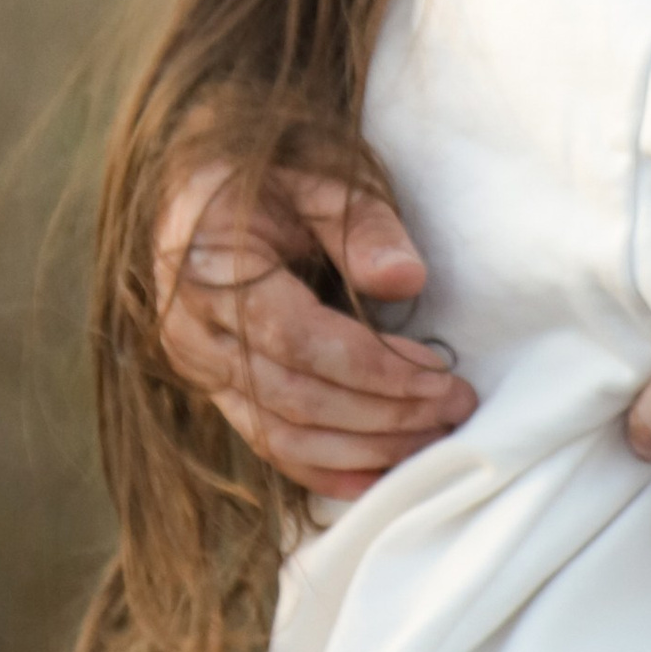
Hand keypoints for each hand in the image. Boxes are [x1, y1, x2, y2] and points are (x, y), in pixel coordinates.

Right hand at [155, 158, 477, 503]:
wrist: (200, 182)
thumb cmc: (267, 173)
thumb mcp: (319, 177)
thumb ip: (363, 225)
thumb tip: (408, 280)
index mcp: (212, 270)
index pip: (299, 340)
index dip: (375, 368)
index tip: (441, 376)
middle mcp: (195, 331)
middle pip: (295, 398)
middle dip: (383, 415)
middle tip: (455, 410)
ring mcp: (198, 367)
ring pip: (281, 435)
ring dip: (362, 450)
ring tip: (432, 440)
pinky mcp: (214, 387)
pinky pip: (266, 443)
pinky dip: (323, 470)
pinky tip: (377, 478)